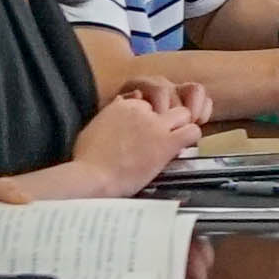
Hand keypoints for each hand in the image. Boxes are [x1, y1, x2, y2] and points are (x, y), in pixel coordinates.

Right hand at [46, 85, 208, 192]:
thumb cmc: (86, 160)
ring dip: (182, 126)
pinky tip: (182, 149)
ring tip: (176, 142)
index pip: (146, 103)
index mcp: (122, 105)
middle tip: (164, 137)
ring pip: (184, 114)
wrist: (93, 176)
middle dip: (167, 119)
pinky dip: (191, 139)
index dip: (148, 119)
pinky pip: (192, 131)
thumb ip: (109, 116)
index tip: (145, 134)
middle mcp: (141, 110)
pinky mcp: (166, 142)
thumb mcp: (94, 127)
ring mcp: (156, 125)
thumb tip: (116, 110)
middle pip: (166, 104)